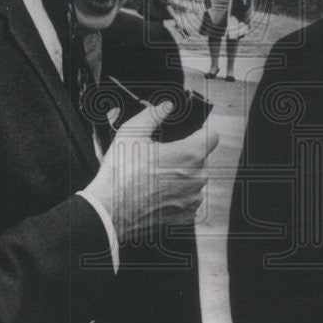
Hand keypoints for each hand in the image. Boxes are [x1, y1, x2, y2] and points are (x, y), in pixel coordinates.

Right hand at [86, 102, 217, 242]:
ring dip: (182, 176)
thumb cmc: (120, 174)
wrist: (110, 211)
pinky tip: (158, 193)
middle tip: (162, 156)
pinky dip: (177, 195)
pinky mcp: (186, 215)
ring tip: (157, 176)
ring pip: (195, 179)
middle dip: (186, 155)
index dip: (200, 132)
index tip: (190, 134)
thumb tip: (166, 106)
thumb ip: (153, 115)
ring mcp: (192, 198)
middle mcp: (197, 178)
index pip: (212, 136)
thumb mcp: (131, 134)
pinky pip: (188, 199)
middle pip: (201, 158)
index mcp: (189, 155)